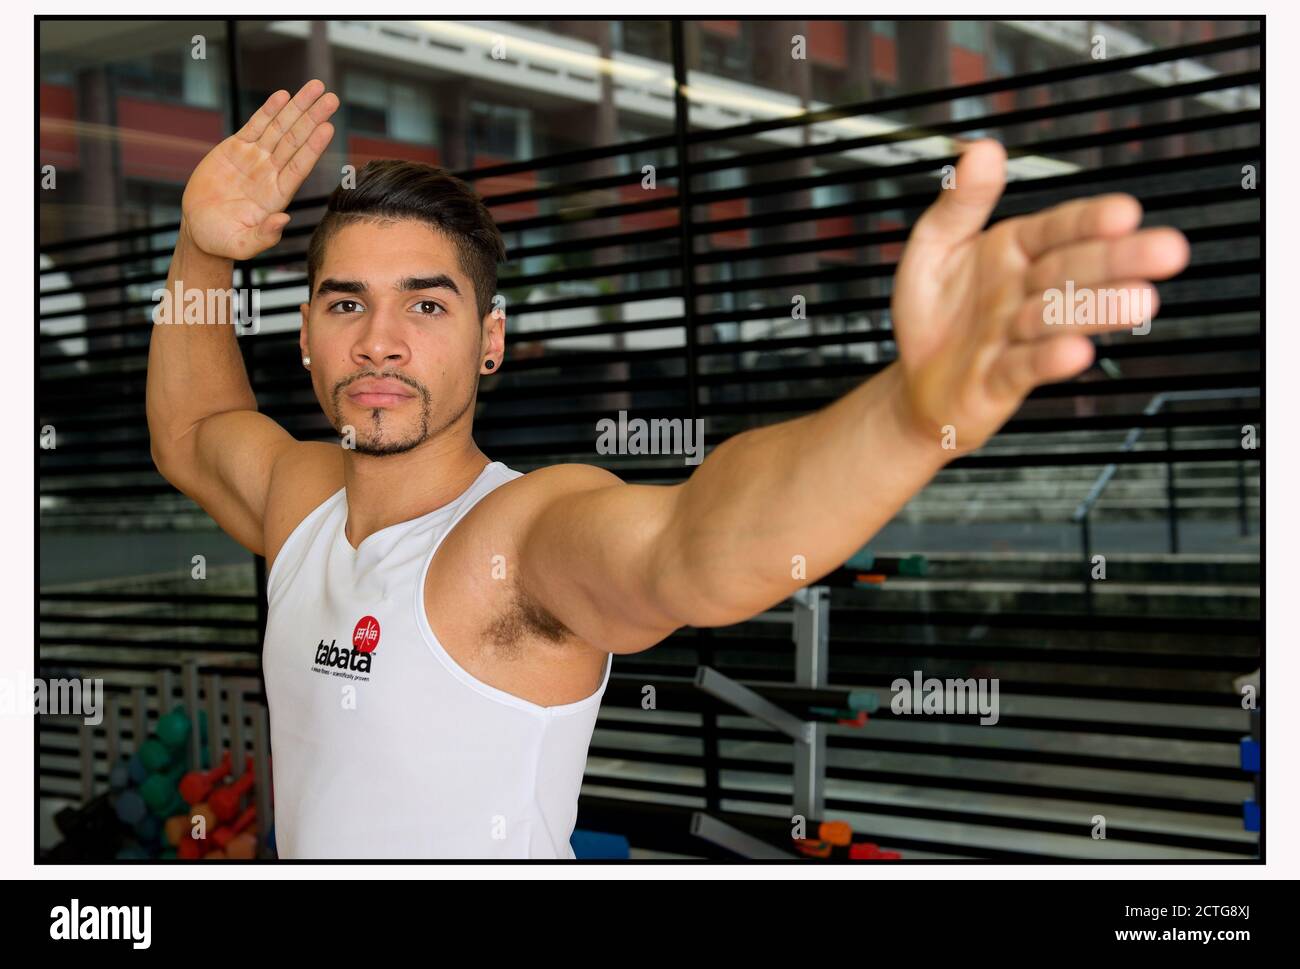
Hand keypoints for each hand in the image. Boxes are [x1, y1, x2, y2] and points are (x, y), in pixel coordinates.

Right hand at [180, 79, 338, 259]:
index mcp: (276, 195)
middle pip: (295, 140)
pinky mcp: (235, 149)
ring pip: (280, 128)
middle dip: (312, 118)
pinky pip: (256, 125)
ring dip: (298, 107)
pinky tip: (283, 95)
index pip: (299, 166)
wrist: (200, 228)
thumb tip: (283, 221)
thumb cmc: (222, 240)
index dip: (313, 146)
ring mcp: (255, 159)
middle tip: (332, 97)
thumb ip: (264, 236)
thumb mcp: (242, 244)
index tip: (328, 127)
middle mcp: (270, 173)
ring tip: (315, 87)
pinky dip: (269, 110)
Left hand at [890, 139, 1189, 454]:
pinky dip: (1048, 360)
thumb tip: (980, 151)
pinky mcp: (1001, 380)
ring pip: (1058, 318)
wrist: (914, 381)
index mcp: (1015, 251)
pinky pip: (1025, 368)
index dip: (1089, 221)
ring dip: (1097, 310)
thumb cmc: (932, 312)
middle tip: (1166, 251)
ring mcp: (1016, 336)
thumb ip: (960, 202)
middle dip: (1117, 260)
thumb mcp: (933, 245)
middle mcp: (1023, 291)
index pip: (1058, 229)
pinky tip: (1074, 351)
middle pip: (1073, 271)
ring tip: (1138, 302)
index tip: (1123, 212)